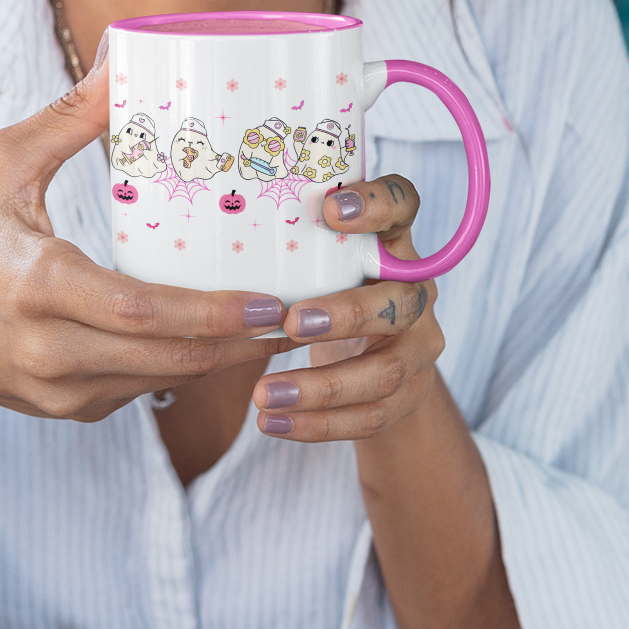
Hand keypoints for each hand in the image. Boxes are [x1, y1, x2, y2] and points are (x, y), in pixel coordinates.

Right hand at [0, 58, 289, 628]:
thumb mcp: (3, 167)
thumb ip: (69, 119)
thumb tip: (128, 57)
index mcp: (38, 286)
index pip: (140, 312)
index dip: (211, 313)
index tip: (270, 300)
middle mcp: (52, 350)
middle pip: (171, 358)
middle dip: (245, 339)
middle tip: (307, 311)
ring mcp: (66, 390)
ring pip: (169, 380)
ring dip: (229, 356)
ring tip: (287, 322)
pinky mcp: (76, 410)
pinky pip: (149, 388)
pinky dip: (191, 364)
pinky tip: (229, 336)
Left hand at [250, 175, 443, 439]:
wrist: (375, 358)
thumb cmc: (327, 290)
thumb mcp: (317, 261)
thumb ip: (292, 246)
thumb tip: (208, 232)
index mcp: (393, 242)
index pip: (403, 204)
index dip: (378, 204)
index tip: (330, 210)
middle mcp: (417, 290)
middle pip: (399, 303)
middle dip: (346, 315)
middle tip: (291, 322)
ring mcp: (420, 345)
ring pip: (385, 372)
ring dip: (322, 388)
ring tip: (263, 395)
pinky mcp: (411, 394)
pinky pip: (370, 417)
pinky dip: (318, 425)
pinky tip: (274, 425)